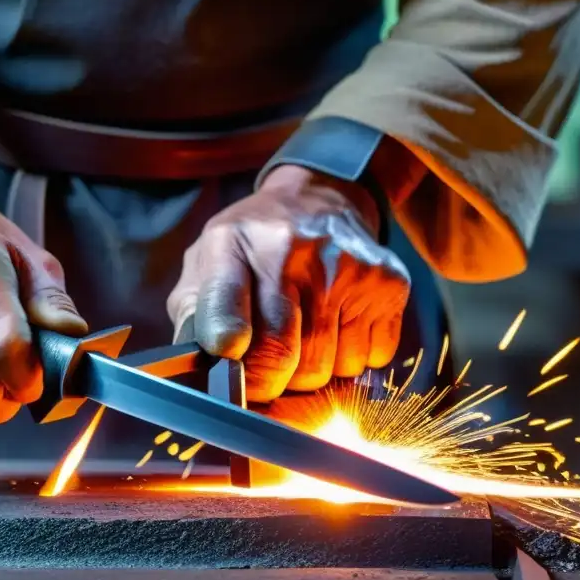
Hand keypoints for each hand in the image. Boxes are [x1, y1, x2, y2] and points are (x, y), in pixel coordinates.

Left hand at [167, 164, 409, 402]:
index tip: (231, 362)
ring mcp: (345, 268)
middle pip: (280, 360)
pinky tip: (337, 327)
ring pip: (327, 369)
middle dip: (269, 380)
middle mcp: (293, 252)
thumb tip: (194, 372)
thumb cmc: (254, 245)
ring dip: (312, 372)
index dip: (227, 357)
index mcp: (233, 246)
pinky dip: (351, 360)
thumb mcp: (207, 263)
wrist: (317, 200)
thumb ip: (193, 317)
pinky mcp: (387, 284)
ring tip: (304, 335)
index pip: (225, 321)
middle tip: (266, 368)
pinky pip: (368, 360)